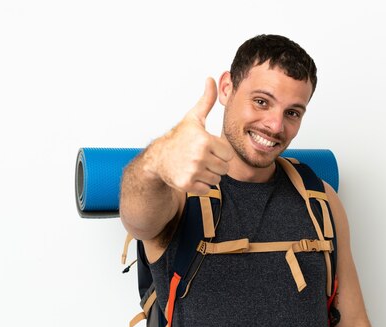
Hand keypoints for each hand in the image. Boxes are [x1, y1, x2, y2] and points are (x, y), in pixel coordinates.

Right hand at [143, 77, 233, 194]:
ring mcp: (193, 171)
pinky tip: (191, 175)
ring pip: (217, 179)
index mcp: (204, 140)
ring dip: (209, 174)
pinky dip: (201, 184)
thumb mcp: (193, 118)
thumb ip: (207, 101)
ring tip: (195, 166)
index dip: (219, 151)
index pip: (228, 154)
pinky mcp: (187, 184)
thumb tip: (211, 79)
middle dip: (215, 164)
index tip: (207, 148)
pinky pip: (207, 188)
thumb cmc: (178, 138)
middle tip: (200, 158)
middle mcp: (199, 156)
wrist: (158, 158)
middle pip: (224, 168)